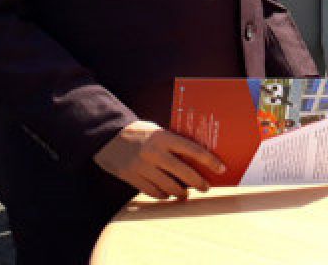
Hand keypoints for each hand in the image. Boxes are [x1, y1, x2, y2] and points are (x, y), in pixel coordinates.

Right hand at [94, 120, 224, 199]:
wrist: (106, 135)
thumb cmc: (139, 132)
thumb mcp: (158, 131)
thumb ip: (173, 143)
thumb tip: (196, 158)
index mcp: (164, 137)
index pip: (193, 150)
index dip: (209, 161)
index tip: (221, 169)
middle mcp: (154, 152)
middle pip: (183, 173)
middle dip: (198, 182)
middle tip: (206, 187)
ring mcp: (141, 166)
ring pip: (168, 186)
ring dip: (181, 193)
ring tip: (186, 194)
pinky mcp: (130, 177)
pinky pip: (152, 192)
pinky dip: (162, 196)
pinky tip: (167, 195)